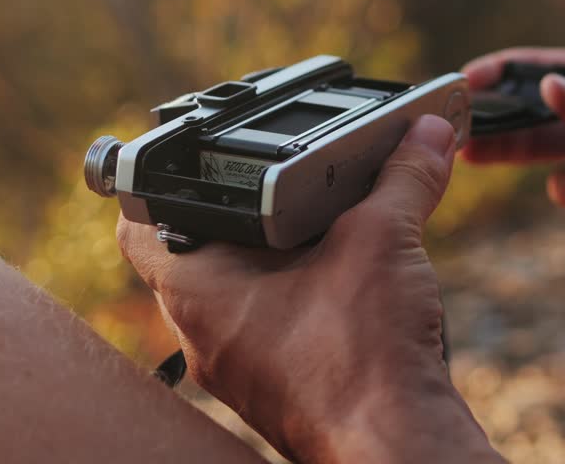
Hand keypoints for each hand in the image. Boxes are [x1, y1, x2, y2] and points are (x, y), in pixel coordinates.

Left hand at [117, 115, 503, 463]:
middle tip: (281, 180)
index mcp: (199, 293)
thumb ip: (402, 179)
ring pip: (240, 291)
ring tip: (322, 221)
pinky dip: (302, 292)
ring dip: (276, 254)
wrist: (396, 449)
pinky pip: (275, 324)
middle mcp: (207, 335)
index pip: (138, 223)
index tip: (198, 161)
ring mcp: (242, 366)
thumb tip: (427, 133)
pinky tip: (347, 278)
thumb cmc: (363, 361)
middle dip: (244, 211)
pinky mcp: (280, 386)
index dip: (161, 180)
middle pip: (198, 251)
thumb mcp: (382, 243)